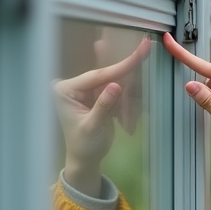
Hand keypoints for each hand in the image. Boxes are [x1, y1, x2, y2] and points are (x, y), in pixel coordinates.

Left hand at [54, 35, 150, 196]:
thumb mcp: (93, 127)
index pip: (97, 76)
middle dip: (126, 75)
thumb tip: (116, 85)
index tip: (140, 53)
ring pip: (114, 81)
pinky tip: (126, 116)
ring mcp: (86, 90)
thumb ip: (103, 106)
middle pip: (106, 74)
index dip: (120, 66)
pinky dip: (126, 99)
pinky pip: (116, 91)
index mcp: (66, 90)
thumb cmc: (85, 146)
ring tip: (126, 114)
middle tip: (145, 49)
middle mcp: (74, 86)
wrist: (86, 160)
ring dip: (127, 92)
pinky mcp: (97, 96)